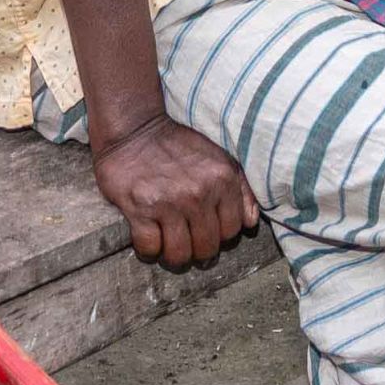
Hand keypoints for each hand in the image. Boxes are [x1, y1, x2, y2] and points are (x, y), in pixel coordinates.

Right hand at [92, 116, 259, 271]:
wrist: (134, 128)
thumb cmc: (177, 145)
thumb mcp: (219, 157)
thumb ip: (241, 189)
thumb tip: (250, 223)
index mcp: (222, 180)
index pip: (232, 231)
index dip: (219, 235)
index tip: (207, 230)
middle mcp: (198, 194)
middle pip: (206, 248)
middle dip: (197, 251)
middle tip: (187, 241)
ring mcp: (168, 203)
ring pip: (179, 255)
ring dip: (174, 256)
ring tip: (168, 244)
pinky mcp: (139, 209)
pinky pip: (149, 248)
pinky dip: (148, 250)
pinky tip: (148, 238)